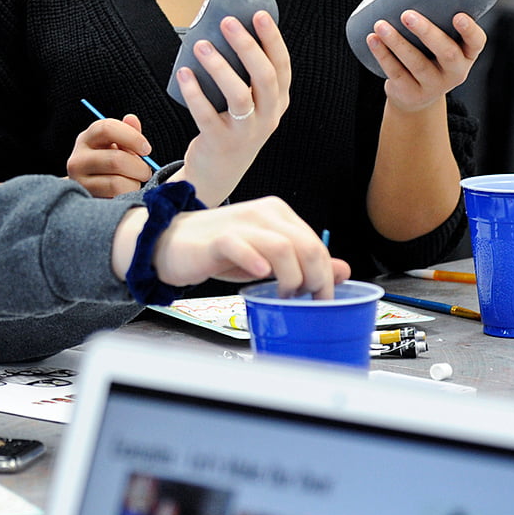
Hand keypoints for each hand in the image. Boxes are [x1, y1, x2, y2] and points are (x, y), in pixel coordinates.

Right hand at [67, 113, 154, 196]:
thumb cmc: (109, 165)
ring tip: (133, 182)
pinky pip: (116, 196)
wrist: (90, 190)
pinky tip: (125, 192)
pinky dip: (128, 194)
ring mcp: (79, 180)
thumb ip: (127, 133)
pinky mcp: (86, 197)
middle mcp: (78, 158)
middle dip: (139, 167)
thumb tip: (132, 119)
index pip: (106, 128)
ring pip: (117, 182)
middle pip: (116, 159)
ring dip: (134, 183)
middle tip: (145, 171)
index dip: (132, 137)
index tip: (146, 149)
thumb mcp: (118, 146)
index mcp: (87, 138)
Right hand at [152, 196, 348, 297]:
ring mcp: (240, 223)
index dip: (325, 275)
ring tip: (282, 295)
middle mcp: (262, 214)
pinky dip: (256, 263)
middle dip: (314, 280)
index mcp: (277, 214)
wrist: (171, 244)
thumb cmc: (219, 253)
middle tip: (306, 300)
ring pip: (283, 247)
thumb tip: (342, 270)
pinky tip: (259, 276)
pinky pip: (242, 246)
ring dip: (291, 278)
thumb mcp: (267, 259)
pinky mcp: (218, 238)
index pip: (316, 243)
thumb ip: (303, 263)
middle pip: (306, 246)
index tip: (320, 297)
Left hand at [175, 11, 289, 204]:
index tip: (258, 15)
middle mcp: (267, 117)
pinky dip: (195, 92)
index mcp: (277, 102)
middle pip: (265, 77)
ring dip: (220, 67)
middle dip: (248, 46)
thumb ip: (245, 76)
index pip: (282, 66)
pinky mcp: (220, 142)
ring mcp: (245, 132)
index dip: (273, 39)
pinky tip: (184, 73)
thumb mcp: (251, 104)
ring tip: (201, 46)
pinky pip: (207, 114)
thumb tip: (225, 29)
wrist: (219, 172)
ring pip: (239, 96)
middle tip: (228, 23)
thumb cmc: (232, 127)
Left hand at [369, 10, 485, 113]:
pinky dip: (382, 55)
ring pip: (416, 63)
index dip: (469, 30)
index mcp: (467, 54)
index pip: (477, 42)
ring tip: (380, 24)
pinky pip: (395, 73)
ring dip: (397, 42)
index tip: (458, 15)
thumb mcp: (440, 42)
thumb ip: (435, 17)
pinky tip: (372, 39)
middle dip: (426, 32)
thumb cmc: (428, 56)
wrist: (415, 97)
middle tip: (407, 14)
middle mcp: (455, 71)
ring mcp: (433, 85)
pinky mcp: (411, 93)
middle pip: (446, 53)